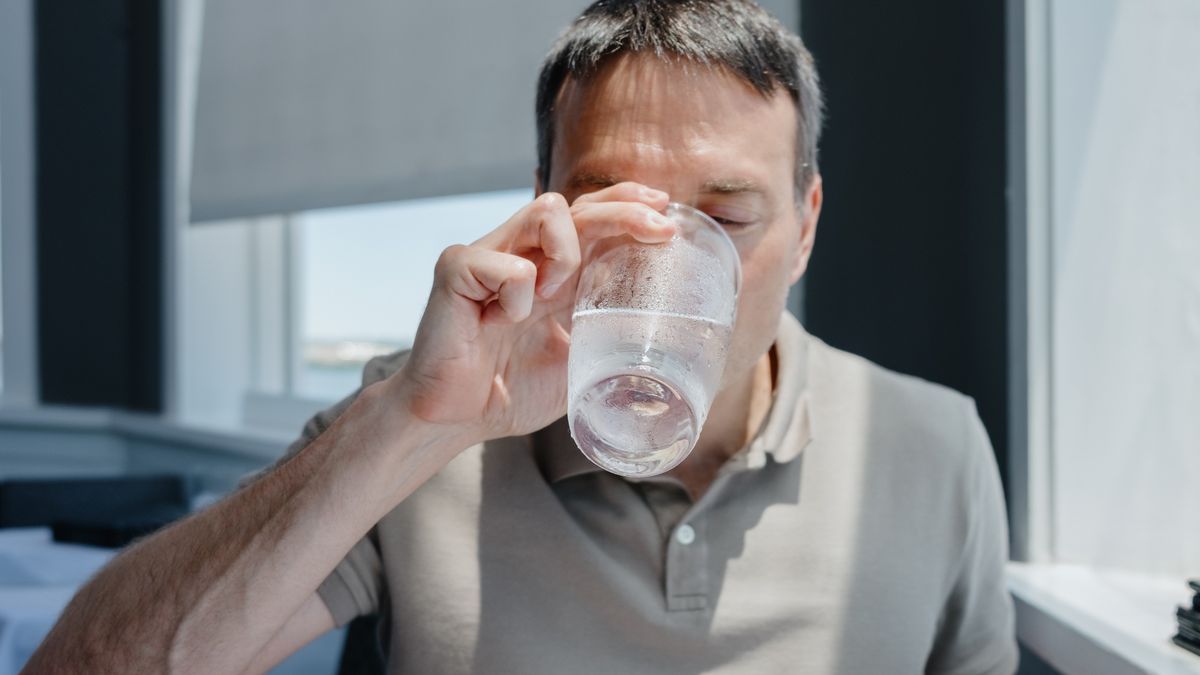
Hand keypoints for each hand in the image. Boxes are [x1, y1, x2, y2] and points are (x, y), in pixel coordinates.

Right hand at [388, 182, 673, 444]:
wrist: (456, 420)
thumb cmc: (510, 390)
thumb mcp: (576, 356)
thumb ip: (605, 329)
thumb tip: (664, 324)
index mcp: (547, 270)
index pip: (588, 215)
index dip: (624, 202)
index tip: (664, 208)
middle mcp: (518, 253)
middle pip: (575, 204)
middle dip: (623, 211)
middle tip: (660, 230)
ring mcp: (486, 256)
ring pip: (543, 212)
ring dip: (568, 252)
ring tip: (557, 295)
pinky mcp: (456, 270)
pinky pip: (506, 265)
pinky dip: (518, 296)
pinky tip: (502, 324)